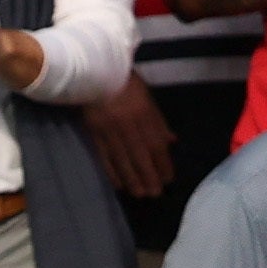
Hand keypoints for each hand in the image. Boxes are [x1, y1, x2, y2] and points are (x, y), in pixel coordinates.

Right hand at [85, 74, 178, 196]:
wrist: (96, 73)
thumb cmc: (125, 83)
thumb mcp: (148, 99)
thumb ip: (159, 122)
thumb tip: (171, 142)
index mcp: (145, 115)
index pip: (157, 144)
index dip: (163, 164)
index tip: (168, 179)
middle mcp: (129, 125)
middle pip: (141, 156)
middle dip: (149, 176)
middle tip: (155, 194)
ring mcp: (110, 131)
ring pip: (123, 159)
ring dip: (132, 178)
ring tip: (138, 194)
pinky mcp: (95, 134)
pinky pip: (104, 156)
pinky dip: (112, 171)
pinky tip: (118, 183)